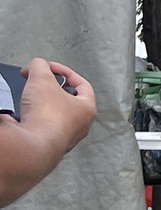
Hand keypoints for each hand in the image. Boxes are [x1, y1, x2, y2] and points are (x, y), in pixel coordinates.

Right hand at [0, 59, 97, 208]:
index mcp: (87, 109)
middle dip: (51, 88)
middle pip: (67, 100)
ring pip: (54, 114)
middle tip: (37, 82)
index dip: (65, 72)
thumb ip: (40, 66)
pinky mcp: (47, 144)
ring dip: (41, 103)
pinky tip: (23, 113)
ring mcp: (64, 137)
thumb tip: (37, 64)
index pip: (83, 84)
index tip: (48, 68)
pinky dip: (32, 117)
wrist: (32, 145)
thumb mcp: (42, 79)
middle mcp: (80, 126)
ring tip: (29, 96)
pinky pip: (41, 126)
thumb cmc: (46, 115)